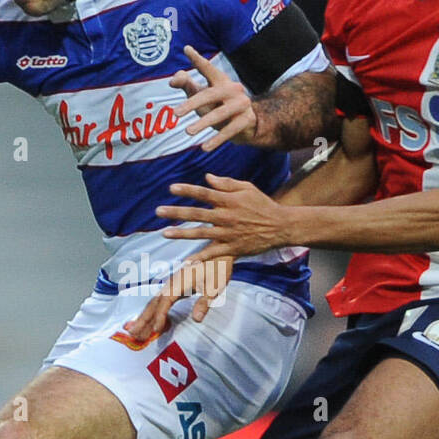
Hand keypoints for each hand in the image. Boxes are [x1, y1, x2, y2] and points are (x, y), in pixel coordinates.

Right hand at [122, 257, 234, 340]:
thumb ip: (205, 303)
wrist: (218, 253)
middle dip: (143, 319)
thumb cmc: (218, 269)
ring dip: (144, 317)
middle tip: (133, 335)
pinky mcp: (173, 286)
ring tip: (134, 331)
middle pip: (154, 303)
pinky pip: (159, 301)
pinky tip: (149, 321)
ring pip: (154, 302)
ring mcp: (171, 284)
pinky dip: (151, 312)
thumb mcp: (215, 286)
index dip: (159, 316)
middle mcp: (172, 283)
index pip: (165, 301)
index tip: (155, 330)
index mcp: (180, 282)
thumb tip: (197, 319)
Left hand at [157, 174, 290, 260]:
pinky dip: (200, 258)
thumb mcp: (247, 188)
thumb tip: (207, 177)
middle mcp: (227, 217)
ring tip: (164, 232)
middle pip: (197, 214)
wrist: (281, 226)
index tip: (171, 188)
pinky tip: (186, 261)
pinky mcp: (233, 248)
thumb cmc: (263, 204)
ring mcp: (229, 234)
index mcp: (229, 200)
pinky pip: (214, 254)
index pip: (204, 193)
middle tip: (158, 211)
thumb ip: (226, 183)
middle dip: (176, 212)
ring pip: (201, 234)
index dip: (187, 190)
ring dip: (182, 233)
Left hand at [170, 46, 257, 150]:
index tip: (187, 49)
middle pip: (209, 95)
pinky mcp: (246, 120)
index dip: (197, 59)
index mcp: (221, 80)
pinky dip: (216, 140)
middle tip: (175, 113)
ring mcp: (241, 105)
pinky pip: (229, 131)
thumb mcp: (202, 94)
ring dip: (203, 123)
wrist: (248, 123)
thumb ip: (187, 85)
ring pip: (219, 114)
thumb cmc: (219, 105)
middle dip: (192, 104)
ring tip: (188, 131)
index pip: (207, 68)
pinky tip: (204, 147)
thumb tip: (173, 79)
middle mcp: (233, 89)